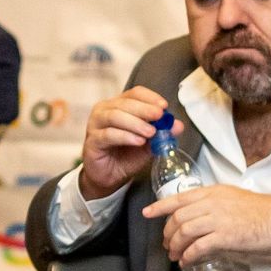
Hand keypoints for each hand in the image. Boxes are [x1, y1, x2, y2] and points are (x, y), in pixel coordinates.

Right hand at [78, 85, 177, 201]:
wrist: (109, 177)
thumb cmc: (126, 156)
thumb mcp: (149, 144)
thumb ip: (162, 134)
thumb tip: (178, 125)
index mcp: (119, 105)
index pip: (134, 93)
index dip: (150, 98)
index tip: (164, 106)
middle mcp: (105, 111)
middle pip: (125, 103)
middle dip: (144, 109)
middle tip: (159, 116)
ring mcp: (95, 125)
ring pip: (115, 116)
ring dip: (135, 123)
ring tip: (150, 132)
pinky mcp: (92, 141)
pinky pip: (108, 135)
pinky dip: (125, 136)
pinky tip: (138, 141)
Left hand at [142, 185, 270, 266]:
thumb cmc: (263, 212)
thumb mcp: (234, 200)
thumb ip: (214, 207)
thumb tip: (198, 221)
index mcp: (214, 192)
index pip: (179, 197)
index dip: (160, 206)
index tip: (147, 213)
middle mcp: (213, 203)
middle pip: (178, 217)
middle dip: (168, 233)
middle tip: (167, 244)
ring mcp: (219, 219)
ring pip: (184, 231)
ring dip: (175, 246)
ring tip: (175, 255)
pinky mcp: (226, 235)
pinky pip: (198, 247)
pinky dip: (188, 255)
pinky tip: (186, 261)